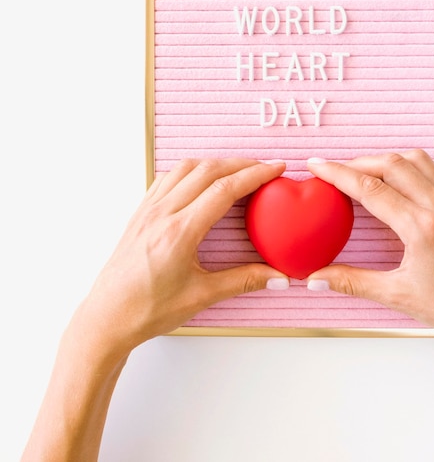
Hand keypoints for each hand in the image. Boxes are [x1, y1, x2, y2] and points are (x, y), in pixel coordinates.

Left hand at [73, 158, 287, 357]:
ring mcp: (148, 210)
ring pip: (186, 168)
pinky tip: (202, 179)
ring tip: (238, 169)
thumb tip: (279, 277)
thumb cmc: (147, 310)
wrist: (107, 318)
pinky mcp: (140, 213)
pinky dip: (192, 170)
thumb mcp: (202, 297)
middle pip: (208, 171)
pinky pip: (168, 178)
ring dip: (216, 163)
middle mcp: (162, 214)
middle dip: (241, 164)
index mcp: (179, 232)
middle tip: (265, 167)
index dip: (254, 175)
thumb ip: (244, 281)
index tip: (275, 169)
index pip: (224, 190)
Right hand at [307, 151, 433, 459]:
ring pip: (414, 160)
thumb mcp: (396, 295)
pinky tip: (400, 174)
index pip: (370, 189)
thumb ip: (351, 282)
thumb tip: (317, 279)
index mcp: (421, 228)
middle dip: (356, 162)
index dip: (338, 173)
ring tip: (363, 170)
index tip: (317, 165)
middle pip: (390, 165)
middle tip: (333, 169)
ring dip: (384, 159)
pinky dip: (411, 163)